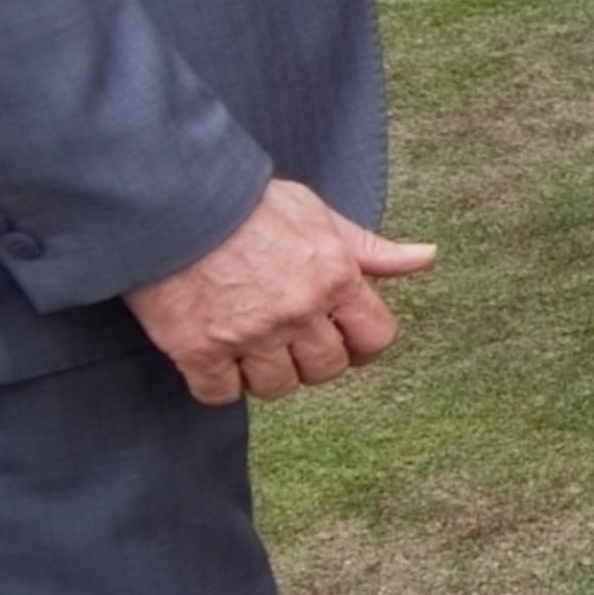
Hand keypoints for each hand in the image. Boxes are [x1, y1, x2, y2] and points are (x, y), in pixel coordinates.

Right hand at [123, 178, 437, 406]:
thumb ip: (368, 247)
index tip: (341, 338)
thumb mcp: (316, 214)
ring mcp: (249, 333)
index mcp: (335, 277)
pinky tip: (211, 355)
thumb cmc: (244, 203)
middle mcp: (298, 311)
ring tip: (247, 344)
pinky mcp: (198, 348)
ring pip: (277, 387)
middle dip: (311, 358)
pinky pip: (221, 394)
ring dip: (264, 373)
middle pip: (326, 369)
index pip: (376, 338)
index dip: (360, 344)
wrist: (168, 200)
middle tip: (286, 337)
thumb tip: (425, 256)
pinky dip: (216, 383)